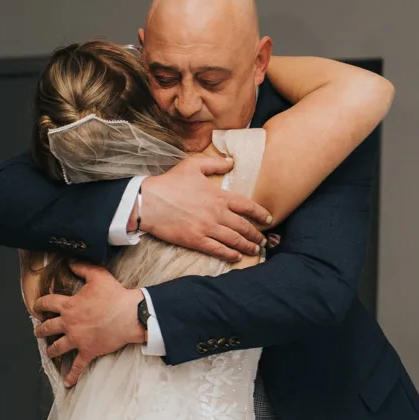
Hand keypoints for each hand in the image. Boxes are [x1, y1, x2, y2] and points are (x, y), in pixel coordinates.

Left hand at [34, 263, 144, 386]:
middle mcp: (68, 324)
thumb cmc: (115, 296)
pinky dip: (72, 375)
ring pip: (57, 347)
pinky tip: (68, 382)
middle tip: (38, 330)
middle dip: (40, 329)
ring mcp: (77, 339)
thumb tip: (71, 262)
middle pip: (47, 328)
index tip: (36, 306)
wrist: (130, 315)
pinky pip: (78, 366)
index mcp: (68, 306)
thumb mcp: (98, 276)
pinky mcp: (88, 351)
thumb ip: (82, 268)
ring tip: (48, 350)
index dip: (39, 304)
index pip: (46, 304)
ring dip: (50, 349)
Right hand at [133, 155, 271, 261]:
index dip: (260, 213)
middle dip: (256, 235)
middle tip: (263, 241)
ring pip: (234, 240)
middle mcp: (217, 213)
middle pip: (243, 226)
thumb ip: (215, 164)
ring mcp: (207, 228)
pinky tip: (236, 257)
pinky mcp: (196, 240)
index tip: (268, 219)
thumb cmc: (170, 182)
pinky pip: (218, 250)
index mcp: (218, 196)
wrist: (149, 201)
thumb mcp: (193, 165)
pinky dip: (230, 254)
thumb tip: (231, 162)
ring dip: (247, 246)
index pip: (247, 206)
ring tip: (255, 251)